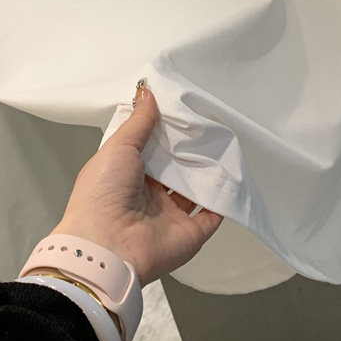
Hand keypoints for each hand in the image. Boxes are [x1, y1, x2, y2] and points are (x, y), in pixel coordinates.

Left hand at [46, 83, 223, 285]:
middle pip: (176, 168)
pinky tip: (236, 176)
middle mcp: (149, 195)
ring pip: (195, 189)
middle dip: (190, 148)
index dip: (166, 131)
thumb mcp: (118, 148)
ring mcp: (170, 215)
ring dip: (209, 170)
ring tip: (226, 143)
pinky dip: (225, 198)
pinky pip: (213, 214)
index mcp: (127, 175)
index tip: (185, 109)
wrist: (107, 247)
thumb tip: (147, 92)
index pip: (152, 149)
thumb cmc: (103, 192)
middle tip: (211, 123)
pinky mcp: (190, 233)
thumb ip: (138, 123)